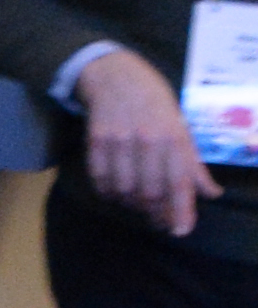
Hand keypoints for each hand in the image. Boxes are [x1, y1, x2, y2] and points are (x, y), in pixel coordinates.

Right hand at [76, 50, 221, 236]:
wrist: (116, 75)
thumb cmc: (156, 103)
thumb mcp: (181, 129)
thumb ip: (193, 164)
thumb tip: (212, 194)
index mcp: (174, 138)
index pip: (180, 182)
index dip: (181, 210)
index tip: (180, 232)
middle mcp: (148, 140)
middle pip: (150, 191)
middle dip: (154, 212)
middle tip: (157, 220)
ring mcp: (120, 140)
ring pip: (123, 188)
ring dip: (130, 203)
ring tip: (136, 204)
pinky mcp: (96, 140)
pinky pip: (100, 178)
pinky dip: (107, 191)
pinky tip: (114, 192)